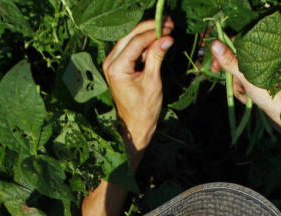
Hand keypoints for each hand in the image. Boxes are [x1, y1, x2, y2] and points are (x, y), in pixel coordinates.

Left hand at [102, 19, 174, 157]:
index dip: (153, 32)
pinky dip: (143, 45)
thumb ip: (157, 57)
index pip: (136, 42)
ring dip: (146, 35)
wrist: (135, 127)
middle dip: (149, 28)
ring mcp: (112, 64)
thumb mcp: (153, 82)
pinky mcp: (117, 67)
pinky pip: (130, 49)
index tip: (169, 28)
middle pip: (130, 36)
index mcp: (117, 68)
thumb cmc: (144, 110)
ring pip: (129, 40)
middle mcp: (110, 63)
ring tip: (165, 30)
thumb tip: (167, 38)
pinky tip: (156, 42)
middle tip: (168, 23)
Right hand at [210, 40, 280, 128]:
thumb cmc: (268, 92)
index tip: (214, 67)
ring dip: (236, 84)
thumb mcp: (246, 76)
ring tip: (243, 94)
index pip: (234, 44)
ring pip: (238, 72)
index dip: (222, 54)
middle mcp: (259, 57)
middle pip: (235, 59)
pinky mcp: (260, 79)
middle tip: (220, 77)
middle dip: (229, 73)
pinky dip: (242, 89)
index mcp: (258, 51)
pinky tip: (246, 98)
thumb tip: (215, 44)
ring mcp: (259, 69)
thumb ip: (230, 60)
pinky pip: (244, 81)